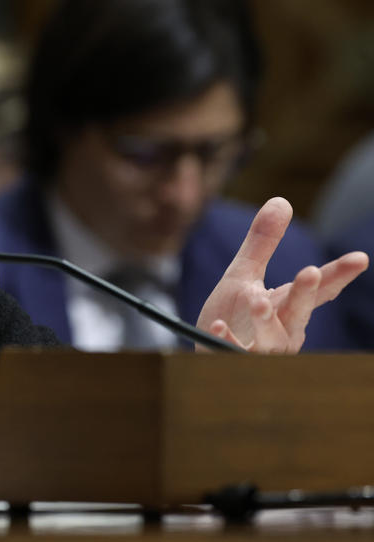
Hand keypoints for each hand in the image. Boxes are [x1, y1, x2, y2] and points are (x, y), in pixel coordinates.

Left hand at [196, 197, 367, 352]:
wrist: (205, 351)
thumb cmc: (233, 315)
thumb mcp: (244, 274)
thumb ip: (263, 243)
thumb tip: (282, 201)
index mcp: (287, 306)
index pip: (319, 290)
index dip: (338, 274)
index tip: (360, 258)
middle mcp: (283, 330)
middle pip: (299, 312)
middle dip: (306, 293)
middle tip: (311, 271)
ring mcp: (261, 350)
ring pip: (272, 339)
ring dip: (266, 320)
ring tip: (256, 300)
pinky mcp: (234, 361)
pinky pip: (233, 353)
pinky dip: (226, 341)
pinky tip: (217, 326)